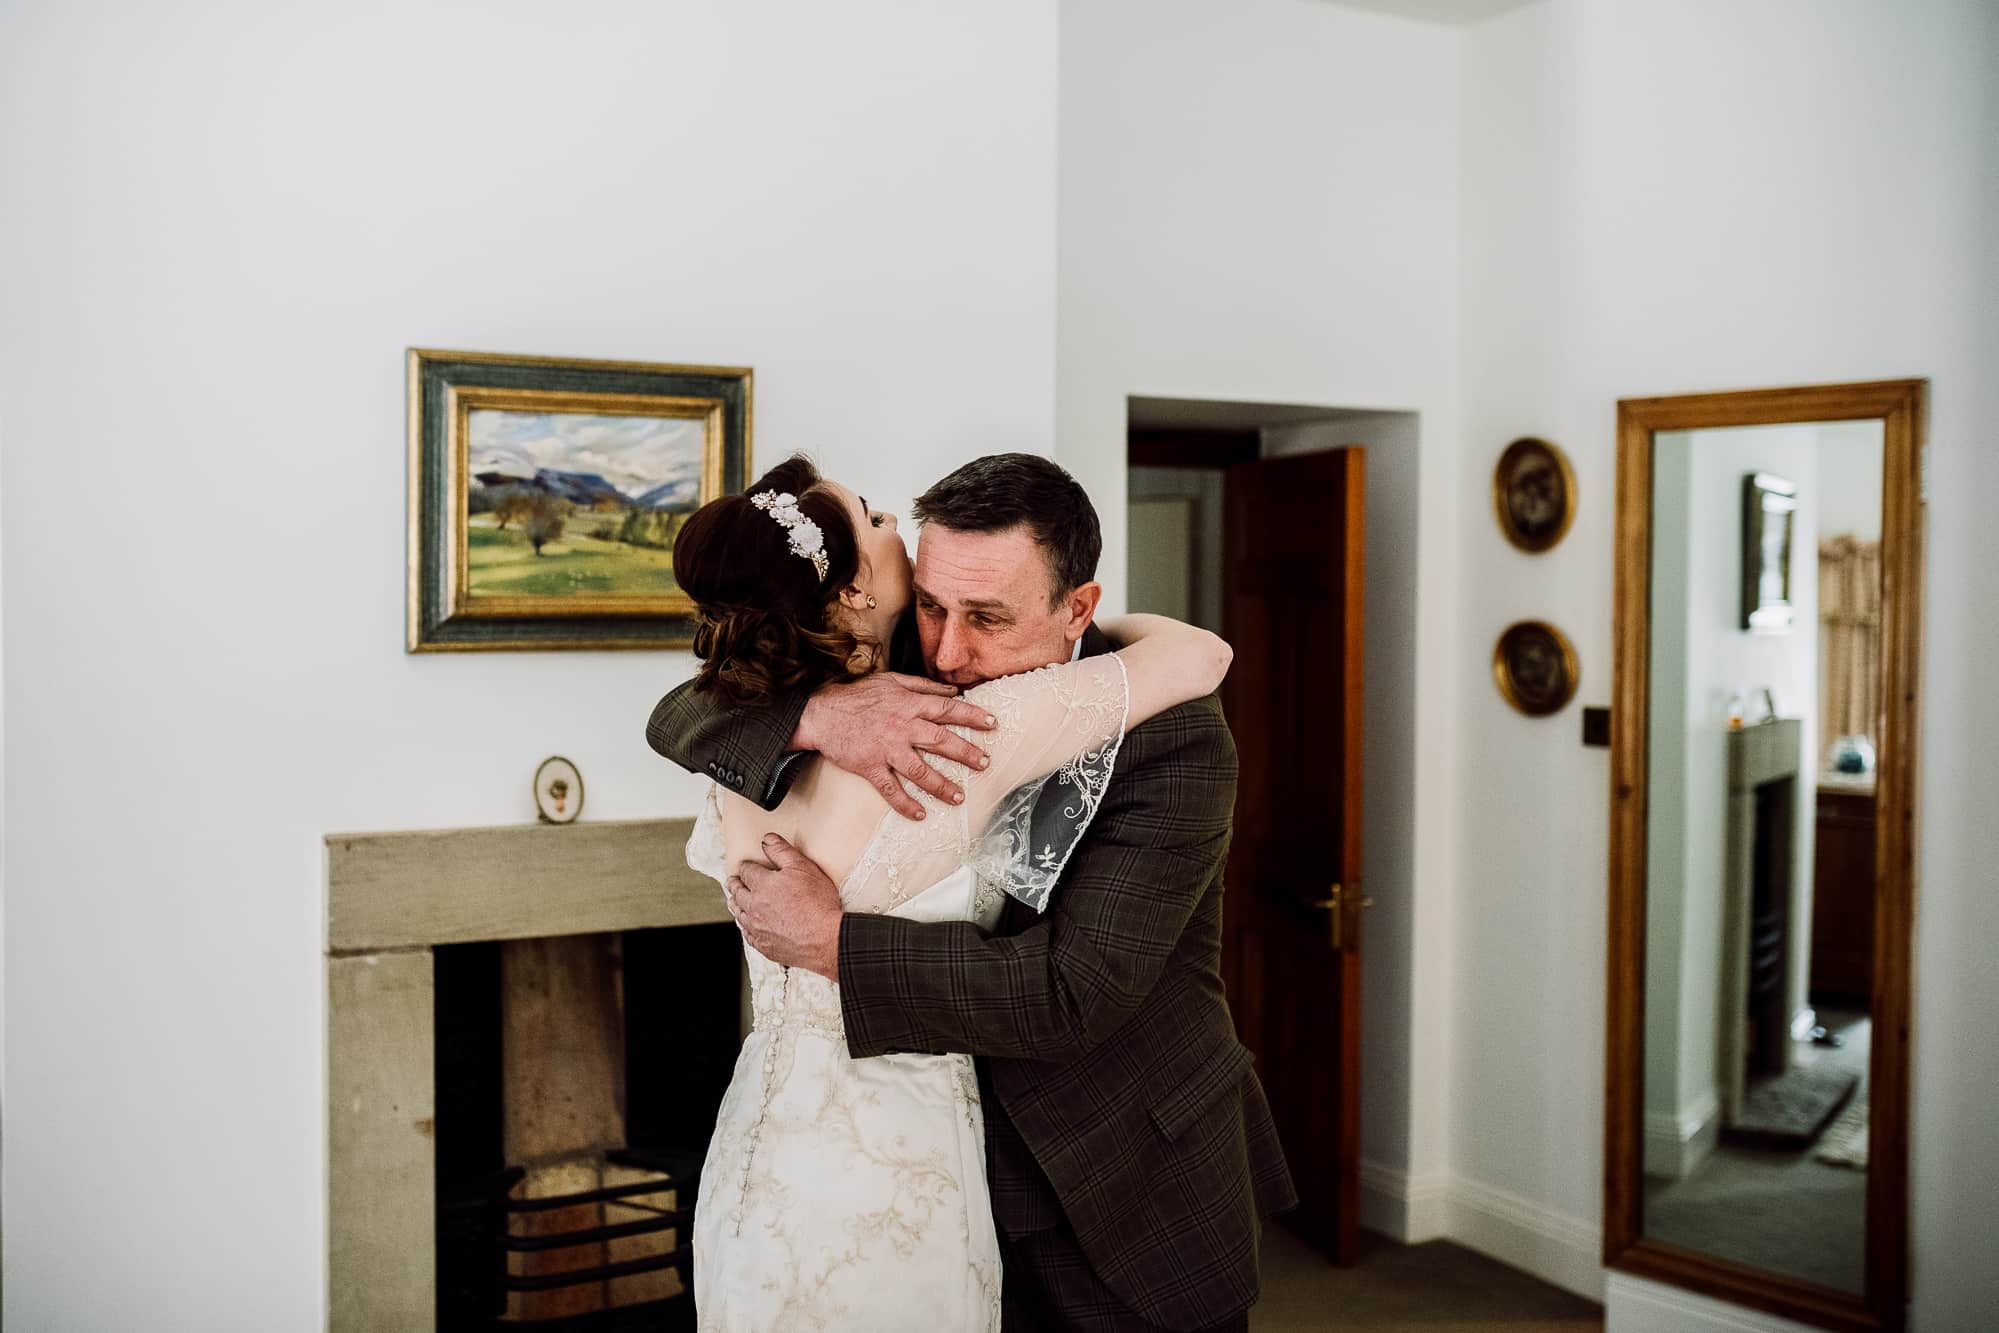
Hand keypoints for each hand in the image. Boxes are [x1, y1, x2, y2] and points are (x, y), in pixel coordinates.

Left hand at [728, 834, 842, 979]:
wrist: (825, 938)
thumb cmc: (817, 903)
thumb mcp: (804, 867)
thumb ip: (782, 851)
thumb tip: (767, 839)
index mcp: (762, 885)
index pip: (747, 871)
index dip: (746, 866)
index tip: (746, 866)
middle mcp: (754, 906)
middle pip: (737, 892)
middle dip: (735, 884)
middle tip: (733, 880)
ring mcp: (757, 927)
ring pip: (739, 914)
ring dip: (736, 905)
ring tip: (734, 900)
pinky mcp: (764, 945)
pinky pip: (747, 935)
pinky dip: (745, 927)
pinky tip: (747, 925)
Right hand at [794, 673, 997, 818]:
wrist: (821, 714)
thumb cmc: (858, 696)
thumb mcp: (891, 680)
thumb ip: (923, 685)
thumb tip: (953, 690)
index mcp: (909, 704)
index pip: (947, 709)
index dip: (972, 715)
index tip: (993, 724)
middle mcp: (902, 727)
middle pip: (940, 741)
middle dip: (965, 753)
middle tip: (985, 763)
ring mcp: (886, 749)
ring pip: (919, 770)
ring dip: (941, 785)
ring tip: (959, 797)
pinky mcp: (870, 767)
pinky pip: (890, 789)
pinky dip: (905, 804)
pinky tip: (919, 815)